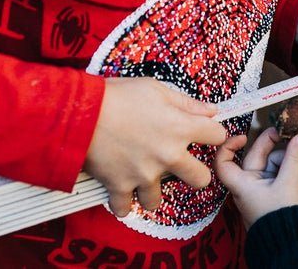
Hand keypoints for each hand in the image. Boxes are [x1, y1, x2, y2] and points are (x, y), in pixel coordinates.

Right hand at [83, 76, 228, 215]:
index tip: (205, 133)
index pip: (217, 136)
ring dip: (150, 191)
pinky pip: (125, 208)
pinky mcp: (120, 186)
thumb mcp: (156, 89)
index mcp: (180, 127)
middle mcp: (167, 155)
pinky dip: (122, 202)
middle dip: (194, 174)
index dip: (213, 133)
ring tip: (142, 177)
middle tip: (181, 166)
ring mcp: (144, 174)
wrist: (80, 112)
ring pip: (158, 200)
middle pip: (200, 179)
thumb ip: (186, 103)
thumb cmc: (117, 96)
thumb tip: (210, 110)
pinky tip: (120, 190)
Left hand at [215, 127, 297, 228]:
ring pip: (271, 162)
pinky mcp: (274, 191)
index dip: (228, 146)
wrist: (290, 244)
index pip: (223, 163)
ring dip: (286, 157)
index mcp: (242, 184)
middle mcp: (249, 185)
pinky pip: (280, 171)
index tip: (243, 136)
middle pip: (255, 156)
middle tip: (285, 133)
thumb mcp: (289, 184)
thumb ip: (294, 158)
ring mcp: (262, 188)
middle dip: (271, 144)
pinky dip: (290, 166)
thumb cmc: (280, 220)